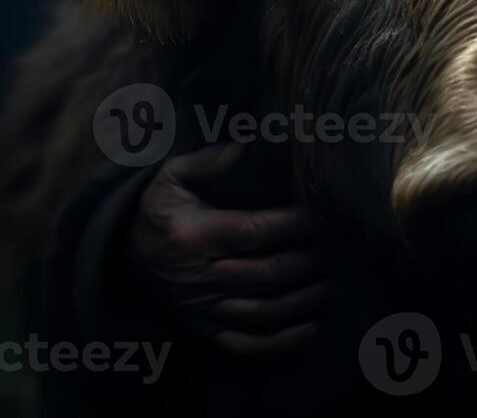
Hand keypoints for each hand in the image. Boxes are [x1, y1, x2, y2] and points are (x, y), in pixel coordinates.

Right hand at [127, 143, 337, 353]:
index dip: (299, 224)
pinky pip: (247, 344)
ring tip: (334, 285)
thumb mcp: (171, 178)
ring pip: (265, 312)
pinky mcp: (206, 330)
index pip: (259, 231)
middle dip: (312, 263)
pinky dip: (282, 342)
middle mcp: (204, 275)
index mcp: (199, 236)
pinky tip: (312, 329)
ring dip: (306, 301)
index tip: (329, 215)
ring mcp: (205, 308)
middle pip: (270, 274)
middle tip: (340, 250)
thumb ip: (206, 161)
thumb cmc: (160, 212)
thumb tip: (242, 147)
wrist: (120, 258)